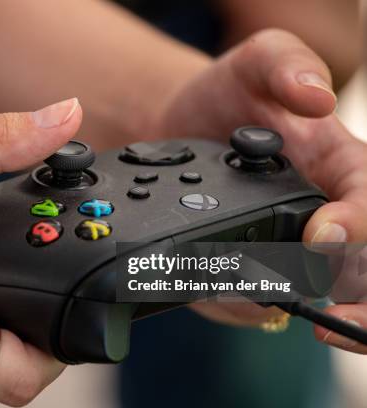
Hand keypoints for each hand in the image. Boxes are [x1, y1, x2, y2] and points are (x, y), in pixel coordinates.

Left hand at [157, 29, 366, 352]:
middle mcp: (322, 212)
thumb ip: (286, 67)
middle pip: (358, 265)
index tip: (322, 232)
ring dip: (294, 307)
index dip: (357, 226)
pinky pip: (257, 297)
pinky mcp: (248, 263)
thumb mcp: (257, 62)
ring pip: (311, 290)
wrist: (176, 125)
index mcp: (342, 167)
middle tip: (329, 319)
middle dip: (351, 293)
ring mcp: (286, 242)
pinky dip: (244, 304)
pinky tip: (221, 294)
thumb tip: (317, 98)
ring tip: (261, 305)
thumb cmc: (225, 95)